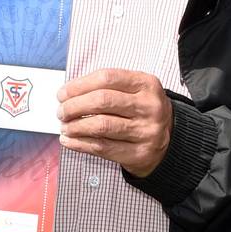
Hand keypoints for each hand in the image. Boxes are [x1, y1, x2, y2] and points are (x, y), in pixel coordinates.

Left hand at [58, 69, 172, 177]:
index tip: (63, 93)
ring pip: (101, 126)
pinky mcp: (139, 153)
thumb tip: (69, 93)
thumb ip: (108, 88)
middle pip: (102, 101)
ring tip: (65, 126)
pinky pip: (103, 148)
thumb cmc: (142, 112)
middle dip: (74, 106)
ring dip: (75, 126)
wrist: (169, 142)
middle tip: (61, 111)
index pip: (107, 78)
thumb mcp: (135, 91)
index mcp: (147, 84)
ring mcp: (146, 131)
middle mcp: (149, 106)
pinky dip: (80, 144)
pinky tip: (69, 140)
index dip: (79, 85)